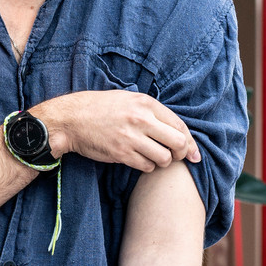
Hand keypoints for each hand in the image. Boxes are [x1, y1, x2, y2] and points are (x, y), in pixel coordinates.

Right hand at [36, 91, 200, 170]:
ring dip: (163, 162)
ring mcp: (131, 137)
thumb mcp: (127, 99)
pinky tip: (140, 161)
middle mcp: (141, 119)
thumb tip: (176, 129)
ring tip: (155, 158)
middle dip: (181, 154)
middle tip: (176, 157)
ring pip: (164, 158)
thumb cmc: (100, 108)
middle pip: (178, 143)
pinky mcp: (121, 153)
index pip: (179, 125)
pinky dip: (147, 166)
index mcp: (146, 103)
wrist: (71, 119)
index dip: (190, 143)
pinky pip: (146, 166)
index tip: (194, 154)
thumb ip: (151, 111)